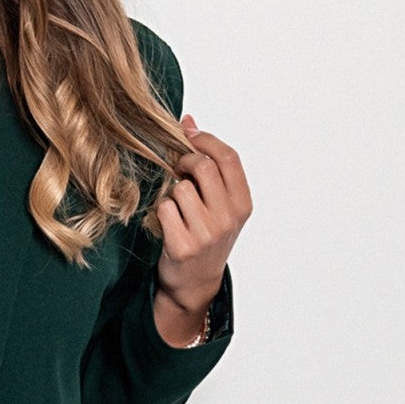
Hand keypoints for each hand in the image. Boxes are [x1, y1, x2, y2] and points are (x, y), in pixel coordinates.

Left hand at [151, 113, 252, 342]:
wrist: (194, 282)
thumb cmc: (206, 235)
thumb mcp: (218, 202)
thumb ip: (210, 164)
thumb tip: (188, 121)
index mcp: (243, 204)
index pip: (228, 158)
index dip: (205, 140)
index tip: (189, 135)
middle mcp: (228, 219)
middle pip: (203, 167)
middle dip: (185, 161)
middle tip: (178, 169)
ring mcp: (207, 234)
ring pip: (180, 188)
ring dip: (172, 192)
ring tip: (176, 206)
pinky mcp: (183, 246)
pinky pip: (164, 209)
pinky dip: (161, 211)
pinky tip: (168, 223)